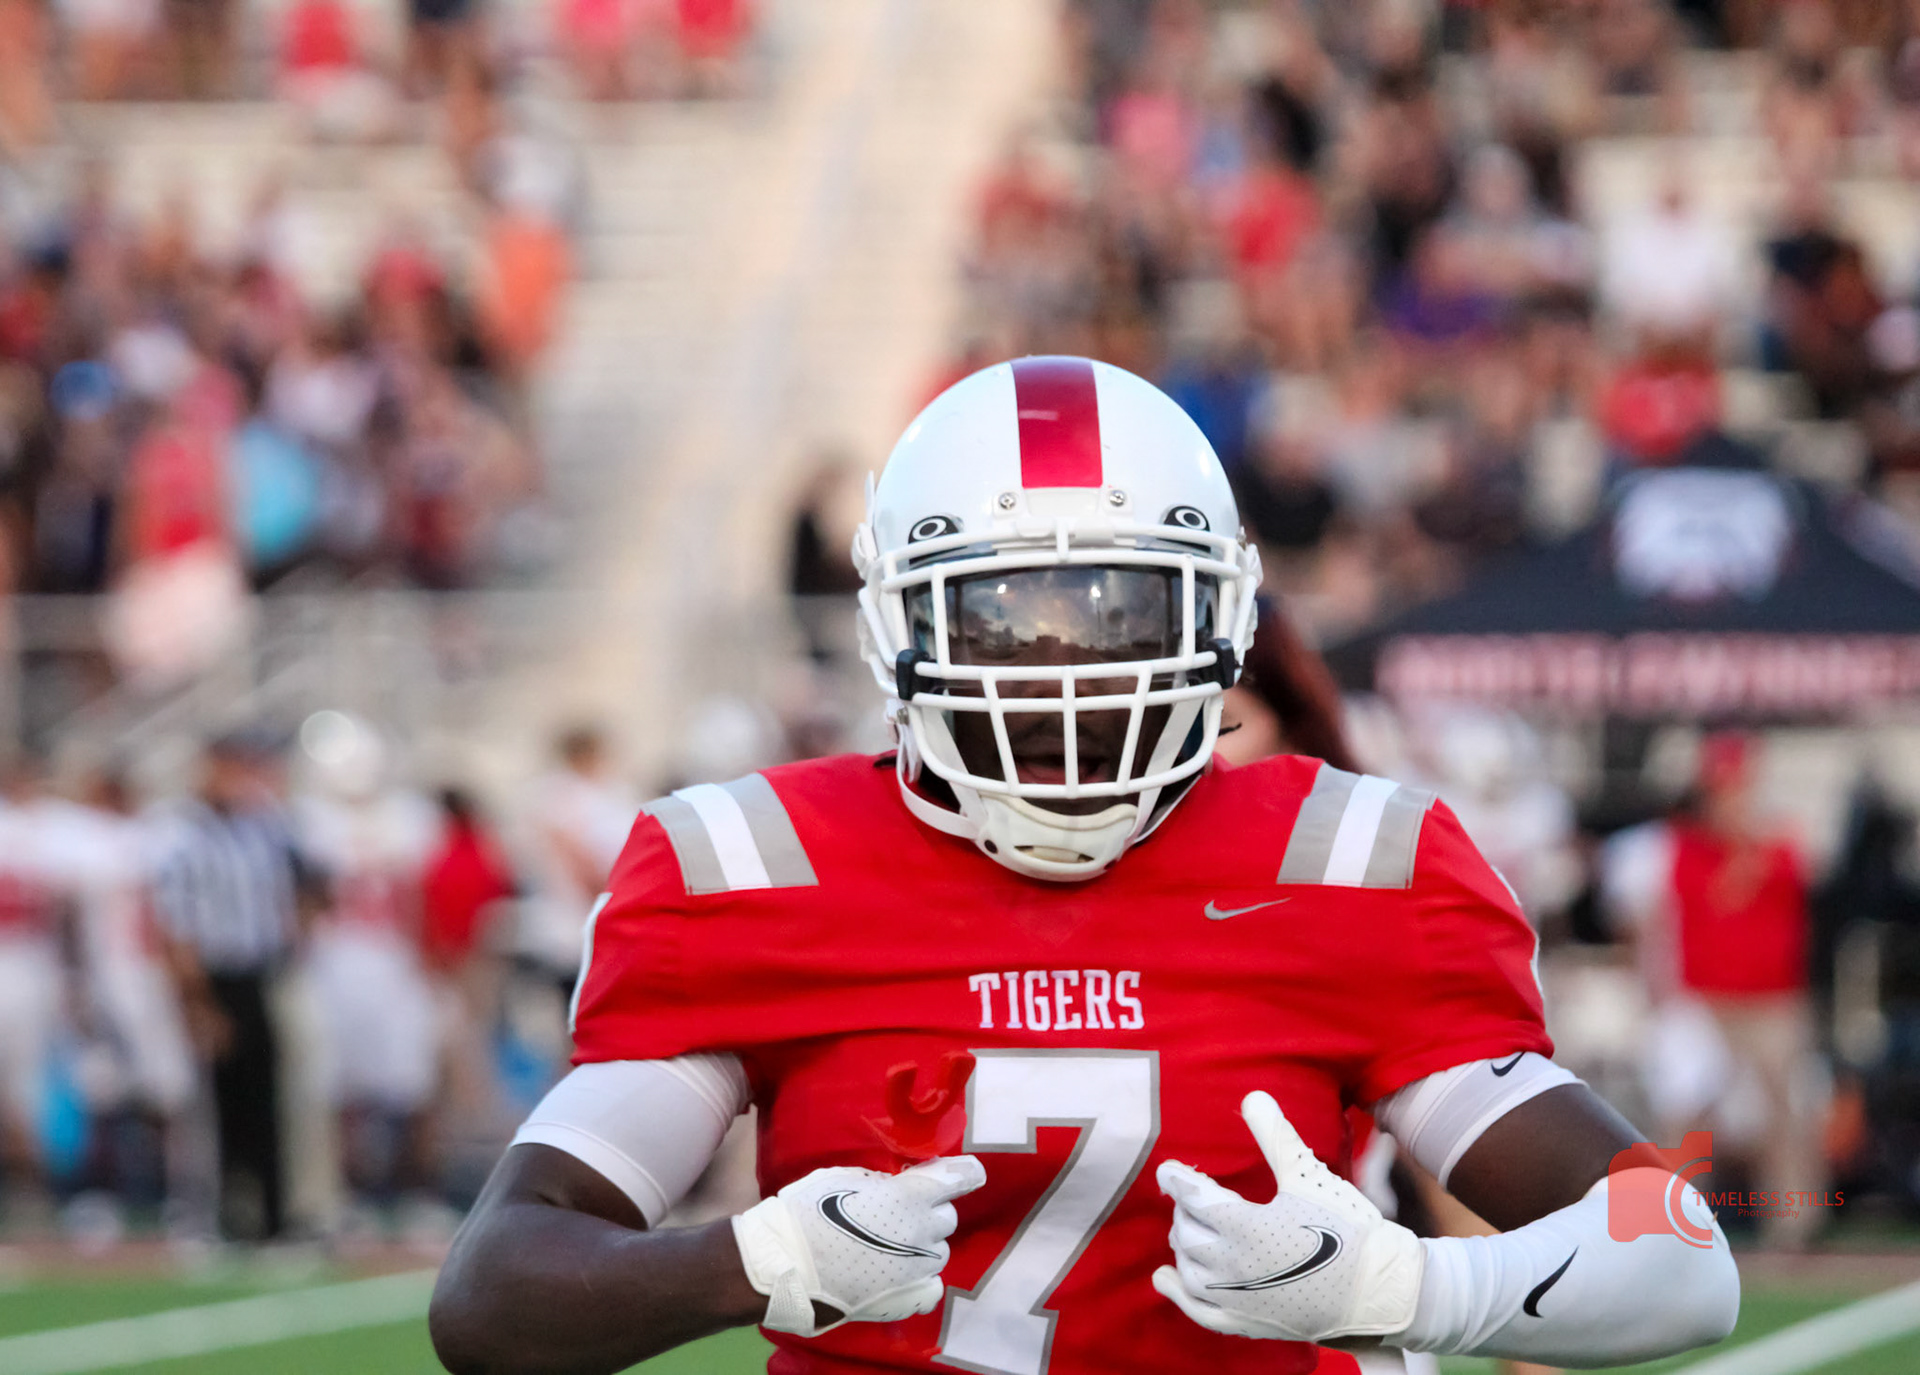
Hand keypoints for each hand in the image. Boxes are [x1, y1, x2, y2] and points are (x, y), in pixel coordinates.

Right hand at [732, 1154, 985, 1336]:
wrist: (786, 1264)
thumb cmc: (809, 1211)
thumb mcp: (848, 1178)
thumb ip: (884, 1183)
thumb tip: (898, 1187)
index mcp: (912, 1195)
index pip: (962, 1177)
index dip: (963, 1174)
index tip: (963, 1174)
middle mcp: (924, 1231)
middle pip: (947, 1217)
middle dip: (929, 1212)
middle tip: (899, 1214)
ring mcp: (918, 1268)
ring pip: (939, 1251)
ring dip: (923, 1245)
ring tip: (892, 1247)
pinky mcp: (908, 1298)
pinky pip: (932, 1285)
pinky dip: (921, 1278)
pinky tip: (900, 1274)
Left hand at [1153, 1091, 1423, 1344]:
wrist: (1379, 1290)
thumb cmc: (1347, 1230)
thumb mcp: (1309, 1177)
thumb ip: (1277, 1137)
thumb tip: (1253, 1097)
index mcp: (1245, 1226)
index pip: (1195, 1198)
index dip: (1178, 1181)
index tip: (1167, 1170)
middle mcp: (1233, 1265)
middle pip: (1189, 1232)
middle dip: (1185, 1210)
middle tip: (1191, 1196)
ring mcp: (1238, 1298)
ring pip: (1190, 1268)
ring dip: (1183, 1245)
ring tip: (1186, 1228)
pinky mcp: (1248, 1322)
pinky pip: (1200, 1311)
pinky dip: (1177, 1293)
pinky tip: (1163, 1280)